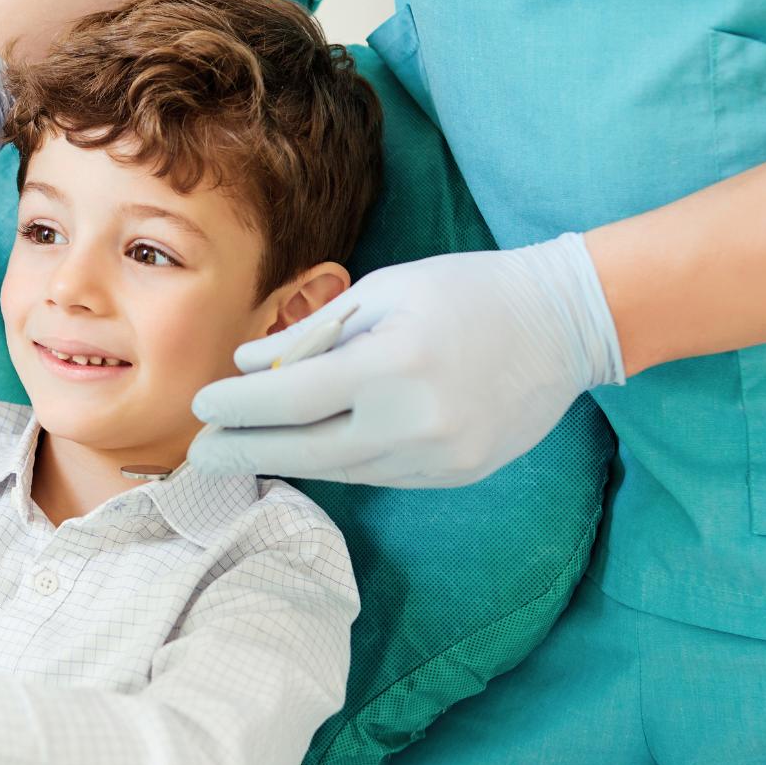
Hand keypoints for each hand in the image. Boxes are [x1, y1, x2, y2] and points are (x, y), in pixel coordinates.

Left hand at [188, 233, 623, 488]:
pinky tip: (308, 449)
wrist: (566, 323)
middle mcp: (415, 421)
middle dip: (244, 452)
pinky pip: (377, 474)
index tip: (201, 407)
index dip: (237, 409)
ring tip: (244, 450)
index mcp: (393, 364)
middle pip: (305, 450)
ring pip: (340, 470)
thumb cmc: (468, 291)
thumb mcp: (385, 290)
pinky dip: (338, 461)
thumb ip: (313, 333)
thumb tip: (247, 366)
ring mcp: (438, 457)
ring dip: (287, 460)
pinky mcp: (454, 475)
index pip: (290, 400)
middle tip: (199, 453)